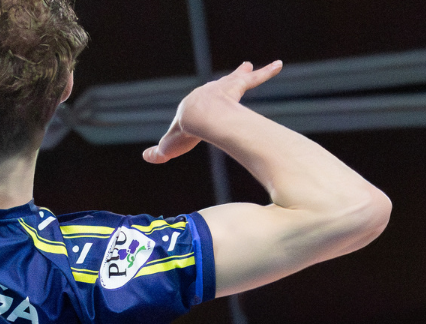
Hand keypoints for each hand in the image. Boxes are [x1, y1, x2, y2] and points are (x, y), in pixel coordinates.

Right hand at [143, 61, 282, 164]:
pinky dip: (267, 72)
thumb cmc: (184, 132)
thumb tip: (147, 157)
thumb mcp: (170, 146)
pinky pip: (255, 78)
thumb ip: (160, 152)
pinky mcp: (238, 86)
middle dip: (219, 86)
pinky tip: (279, 65)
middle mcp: (208, 92)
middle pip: (215, 89)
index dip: (197, 117)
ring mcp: (223, 88)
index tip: (197, 120)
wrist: (197, 117)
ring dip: (241, 73)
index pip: (196, 110)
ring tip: (247, 65)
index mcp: (192, 106)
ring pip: (235, 79)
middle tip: (220, 85)